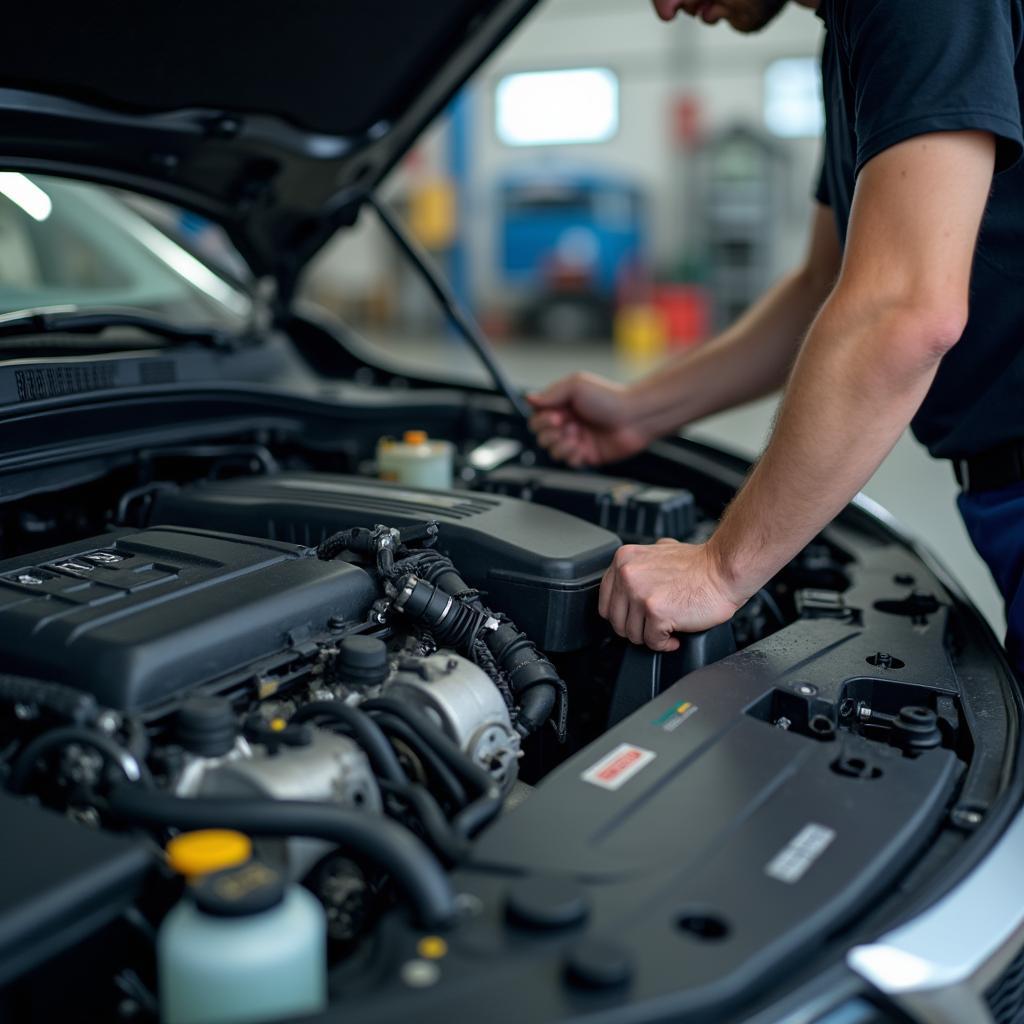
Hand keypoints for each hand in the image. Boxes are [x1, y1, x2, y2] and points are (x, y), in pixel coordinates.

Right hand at [527, 373, 650, 466]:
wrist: (633, 417)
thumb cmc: (610, 397)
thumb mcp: (576, 385)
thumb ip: (551, 393)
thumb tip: (529, 398)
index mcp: (563, 405)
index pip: (537, 416)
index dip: (541, 419)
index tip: (554, 415)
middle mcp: (568, 422)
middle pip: (541, 435)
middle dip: (550, 432)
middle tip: (566, 424)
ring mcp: (577, 440)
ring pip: (552, 450)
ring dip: (560, 444)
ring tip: (575, 436)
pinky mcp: (586, 455)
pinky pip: (568, 462)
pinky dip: (570, 455)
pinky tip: (580, 447)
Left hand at [599, 539, 743, 650]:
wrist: (724, 570)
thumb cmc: (699, 564)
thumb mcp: (660, 550)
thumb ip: (642, 562)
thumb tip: (632, 575)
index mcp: (623, 560)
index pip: (606, 602)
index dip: (622, 616)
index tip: (635, 620)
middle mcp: (627, 575)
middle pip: (616, 621)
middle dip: (636, 629)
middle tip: (654, 627)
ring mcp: (639, 594)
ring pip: (633, 634)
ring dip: (651, 637)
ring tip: (667, 629)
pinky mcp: (656, 612)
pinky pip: (652, 642)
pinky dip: (664, 644)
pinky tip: (675, 635)